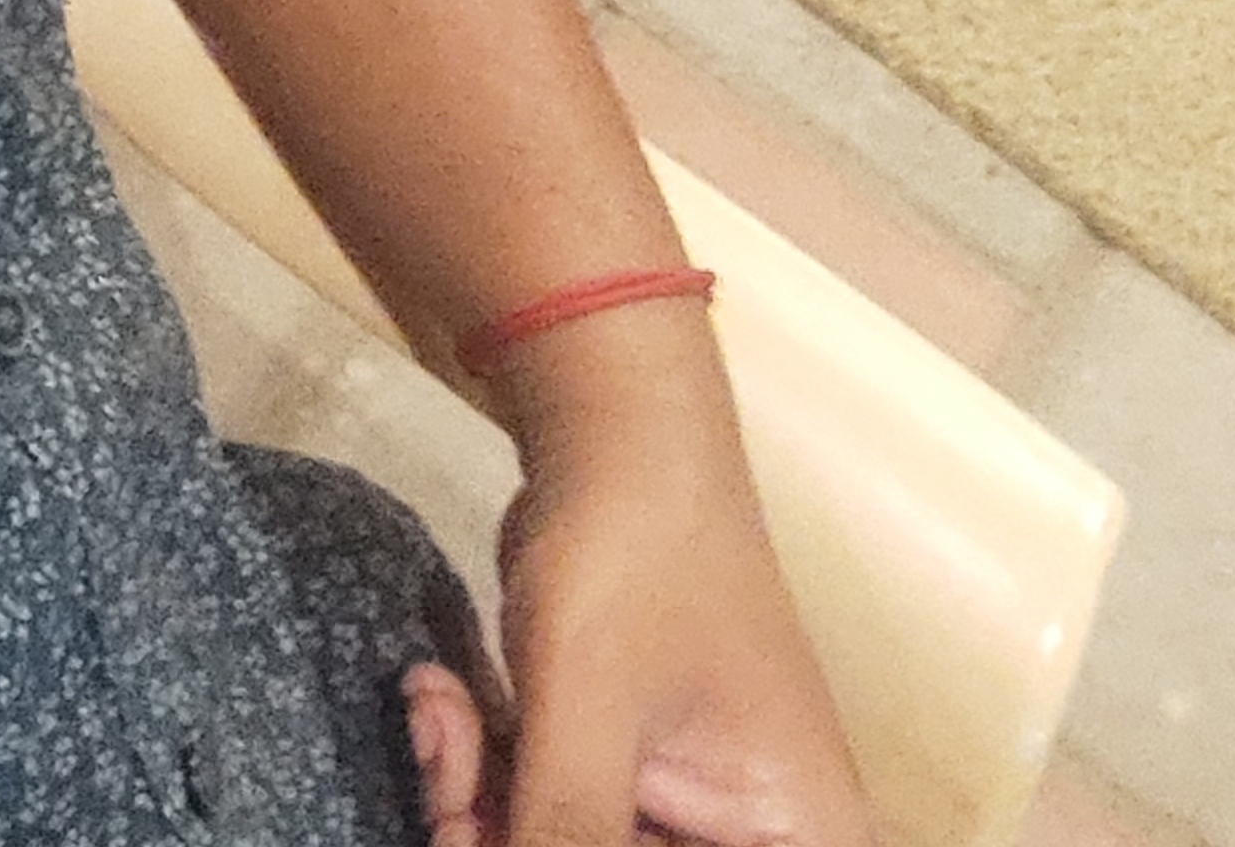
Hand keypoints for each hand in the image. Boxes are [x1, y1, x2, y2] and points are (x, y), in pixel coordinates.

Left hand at [403, 321, 872, 844]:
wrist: (616, 428)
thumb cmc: (634, 566)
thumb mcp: (589, 721)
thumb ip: (560, 833)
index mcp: (796, 846)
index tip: (484, 832)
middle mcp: (754, 835)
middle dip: (502, 834)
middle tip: (442, 796)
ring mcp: (687, 796)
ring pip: (560, 835)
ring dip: (477, 794)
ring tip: (437, 714)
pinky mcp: (623, 755)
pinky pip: (547, 798)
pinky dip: (484, 762)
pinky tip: (440, 700)